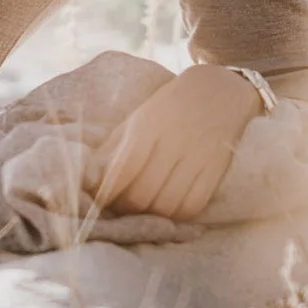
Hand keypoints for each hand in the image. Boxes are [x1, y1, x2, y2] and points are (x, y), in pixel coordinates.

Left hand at [90, 63, 264, 222]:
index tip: (99, 201)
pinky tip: (167, 208)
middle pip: (143, 194)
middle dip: (125, 208)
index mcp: (148, 126)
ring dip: (150, 215)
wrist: (218, 91)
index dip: (107, 193)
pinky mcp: (216, 170)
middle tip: (119, 208)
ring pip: (167, 206)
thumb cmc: (168, 107)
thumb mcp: (135, 119)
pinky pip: (193, 206)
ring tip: (142, 210)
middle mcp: (174, 142)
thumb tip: (89, 178)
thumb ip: (112, 148)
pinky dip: (176, 215)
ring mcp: (198, 158)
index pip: (123, 170)